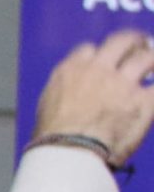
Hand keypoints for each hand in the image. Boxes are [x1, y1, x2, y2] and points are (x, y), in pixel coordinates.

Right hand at [32, 30, 153, 165]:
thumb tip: (73, 95)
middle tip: (141, 44)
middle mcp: (98, 70)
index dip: (99, 52)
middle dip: (133, 40)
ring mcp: (123, 83)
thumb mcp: (48, 104)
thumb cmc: (53, 135)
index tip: (105, 58)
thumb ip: (65, 90)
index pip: (88, 49)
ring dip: (153, 58)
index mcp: (72, 70)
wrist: (70, 151)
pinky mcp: (143, 101)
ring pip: (146, 57)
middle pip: (121, 41)